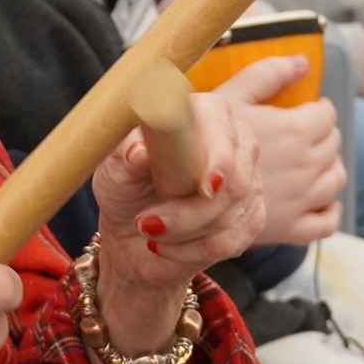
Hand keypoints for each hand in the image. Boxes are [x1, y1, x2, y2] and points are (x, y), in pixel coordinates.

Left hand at [93, 91, 263, 339]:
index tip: (205, 187)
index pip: (221, 121)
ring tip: (148, 230)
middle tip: (147, 224)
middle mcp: (233, 142)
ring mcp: (248, 181)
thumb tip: (138, 152)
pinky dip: (191, 250)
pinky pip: (231, 241)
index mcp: (201, 114)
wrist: (131, 233)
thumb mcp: (112, 170)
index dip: (219, 154)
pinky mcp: (250, 218)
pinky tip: (166, 246)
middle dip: (191, 211)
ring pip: (231, 215)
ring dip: (182, 232)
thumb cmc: (124, 188)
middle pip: (235, 179)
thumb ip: (123, 156)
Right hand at [212, 55, 345, 244]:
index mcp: (294, 131)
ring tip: (313, 162)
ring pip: (334, 181)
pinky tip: (323, 203)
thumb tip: (302, 62)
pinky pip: (325, 222)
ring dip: (329, 168)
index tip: (308, 109)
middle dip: (323, 136)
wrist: (176, 194)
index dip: (318, 109)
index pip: (326, 116)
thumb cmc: (198, 140)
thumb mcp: (229, 97)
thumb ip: (267, 74)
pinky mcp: (291, 229)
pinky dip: (330, 211)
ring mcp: (301, 201)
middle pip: (333, 146)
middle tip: (305, 134)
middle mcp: (304, 166)